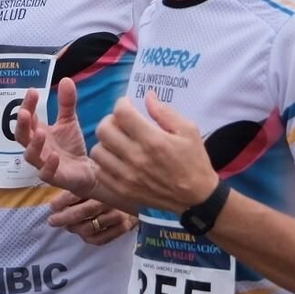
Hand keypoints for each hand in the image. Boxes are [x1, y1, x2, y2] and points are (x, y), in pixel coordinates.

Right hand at [16, 78, 97, 197]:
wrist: (86, 171)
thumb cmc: (71, 146)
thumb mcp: (69, 121)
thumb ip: (66, 103)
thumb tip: (66, 79)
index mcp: (37, 131)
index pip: (27, 117)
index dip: (27, 105)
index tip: (32, 91)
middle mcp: (36, 147)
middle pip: (21, 136)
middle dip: (21, 124)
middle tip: (24, 112)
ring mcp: (43, 163)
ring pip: (30, 155)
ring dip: (34, 144)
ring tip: (41, 132)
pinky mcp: (53, 177)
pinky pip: (45, 174)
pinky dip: (48, 165)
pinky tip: (54, 156)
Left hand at [47, 190, 137, 245]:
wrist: (141, 195)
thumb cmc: (113, 186)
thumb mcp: (98, 180)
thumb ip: (80, 187)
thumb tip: (56, 200)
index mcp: (102, 184)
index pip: (78, 193)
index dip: (62, 201)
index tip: (52, 206)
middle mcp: (110, 199)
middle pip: (83, 212)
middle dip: (64, 217)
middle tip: (52, 221)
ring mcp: (118, 214)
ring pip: (89, 227)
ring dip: (75, 228)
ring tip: (68, 226)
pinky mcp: (123, 227)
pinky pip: (100, 239)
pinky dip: (88, 238)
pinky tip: (83, 234)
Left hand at [94, 91, 217, 214]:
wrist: (197, 198)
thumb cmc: (194, 161)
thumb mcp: (188, 131)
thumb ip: (165, 112)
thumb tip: (147, 96)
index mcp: (153, 140)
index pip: (122, 113)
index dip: (122, 103)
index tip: (129, 105)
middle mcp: (136, 157)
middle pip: (104, 130)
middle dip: (111, 120)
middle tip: (122, 123)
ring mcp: (127, 176)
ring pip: (98, 151)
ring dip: (106, 142)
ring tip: (118, 142)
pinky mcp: (123, 190)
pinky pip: (100, 171)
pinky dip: (105, 163)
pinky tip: (117, 160)